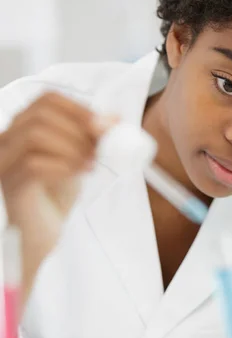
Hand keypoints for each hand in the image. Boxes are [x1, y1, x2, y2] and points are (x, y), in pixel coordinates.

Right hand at [0, 92, 115, 299]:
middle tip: (101, 147)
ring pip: (35, 135)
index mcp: (22, 129)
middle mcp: (6, 141)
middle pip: (40, 113)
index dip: (80, 108)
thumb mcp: (76, 160)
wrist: (41, 236)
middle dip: (79, 127)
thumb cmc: (54, 199)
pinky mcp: (10, 185)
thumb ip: (90, 140)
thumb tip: (114, 118)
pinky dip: (65, 165)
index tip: (107, 124)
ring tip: (92, 162)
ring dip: (73, 145)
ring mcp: (4, 163)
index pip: (47, 100)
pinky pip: (34, 165)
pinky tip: (83, 172)